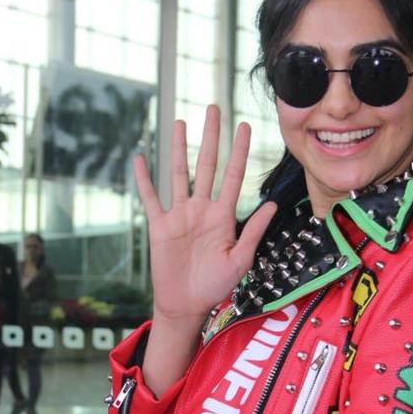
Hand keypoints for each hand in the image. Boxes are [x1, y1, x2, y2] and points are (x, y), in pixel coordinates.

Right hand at [134, 104, 276, 323]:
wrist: (187, 305)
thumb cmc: (215, 287)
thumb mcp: (240, 260)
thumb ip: (253, 231)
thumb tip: (272, 205)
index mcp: (223, 217)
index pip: (233, 176)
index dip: (240, 151)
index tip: (245, 126)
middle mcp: (201, 209)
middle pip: (207, 165)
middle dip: (212, 137)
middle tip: (214, 108)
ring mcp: (179, 215)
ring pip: (179, 173)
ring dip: (179, 147)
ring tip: (180, 121)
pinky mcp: (160, 225)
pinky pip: (150, 197)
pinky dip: (144, 179)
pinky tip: (140, 157)